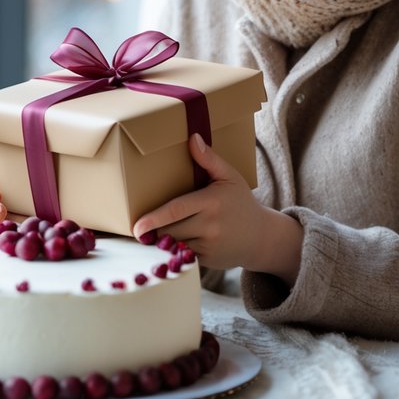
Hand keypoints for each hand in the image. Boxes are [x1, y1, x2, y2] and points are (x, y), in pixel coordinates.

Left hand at [132, 134, 303, 283]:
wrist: (261, 237)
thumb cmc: (241, 202)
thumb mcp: (230, 176)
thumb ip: (210, 159)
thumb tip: (193, 138)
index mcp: (211, 201)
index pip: (176, 210)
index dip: (154, 219)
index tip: (137, 226)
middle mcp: (210, 225)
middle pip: (170, 230)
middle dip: (154, 230)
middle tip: (141, 229)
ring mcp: (209, 245)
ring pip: (174, 245)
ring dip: (163, 242)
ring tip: (155, 236)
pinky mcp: (208, 261)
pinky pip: (183, 257)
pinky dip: (174, 253)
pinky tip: (172, 247)